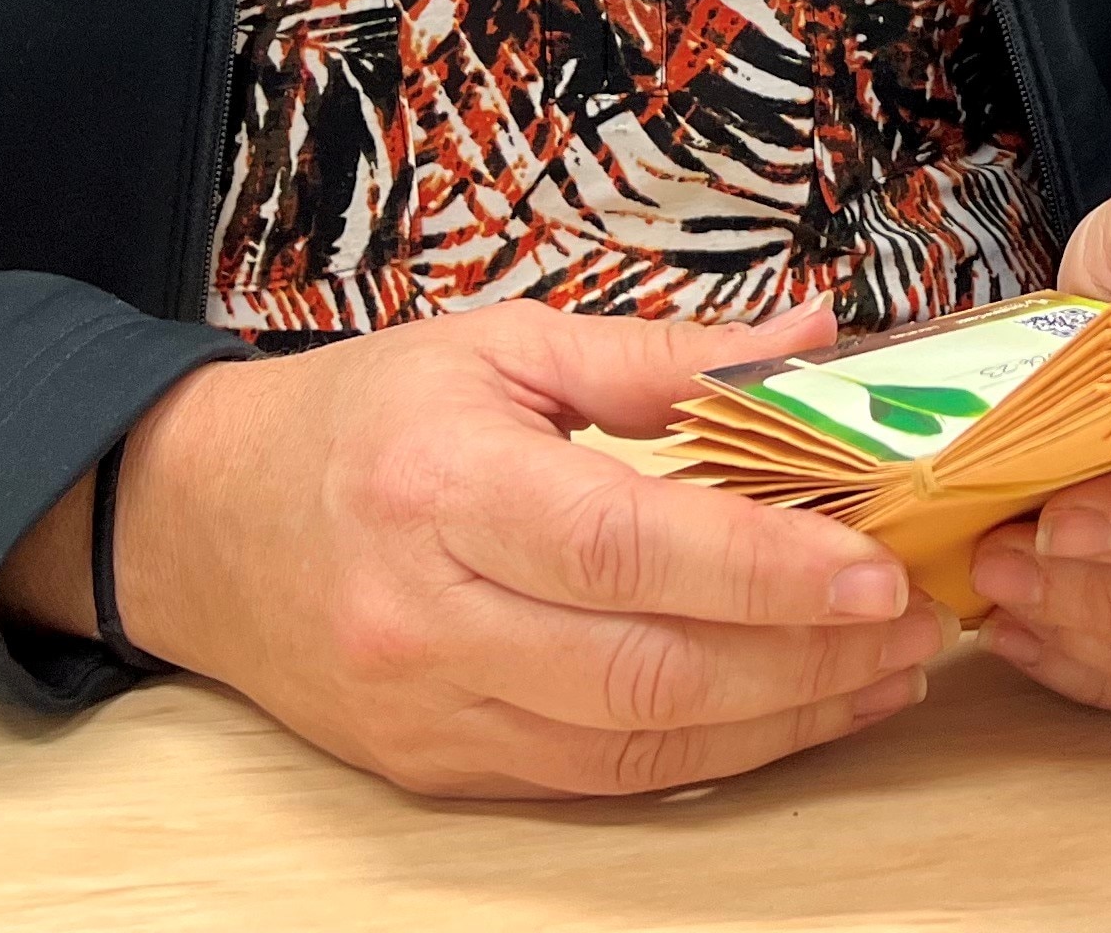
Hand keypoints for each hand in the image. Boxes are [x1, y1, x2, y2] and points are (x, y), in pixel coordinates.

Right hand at [0, 300, 949, 797]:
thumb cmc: (360, 417)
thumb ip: (659, 355)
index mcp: (446, 485)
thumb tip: (813, 334)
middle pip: (643, 666)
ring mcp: (429, 709)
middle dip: (800, 659)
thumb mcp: (498, 345)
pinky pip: (591, 776)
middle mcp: (431, 615)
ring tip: (880, 677)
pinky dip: (702, 753)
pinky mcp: (435, 769)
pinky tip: (783, 714)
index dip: (762, 569)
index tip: (875, 567)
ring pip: (630, 740)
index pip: (628, 546)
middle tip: (911, 625)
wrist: (199, 525)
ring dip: (776, 719)